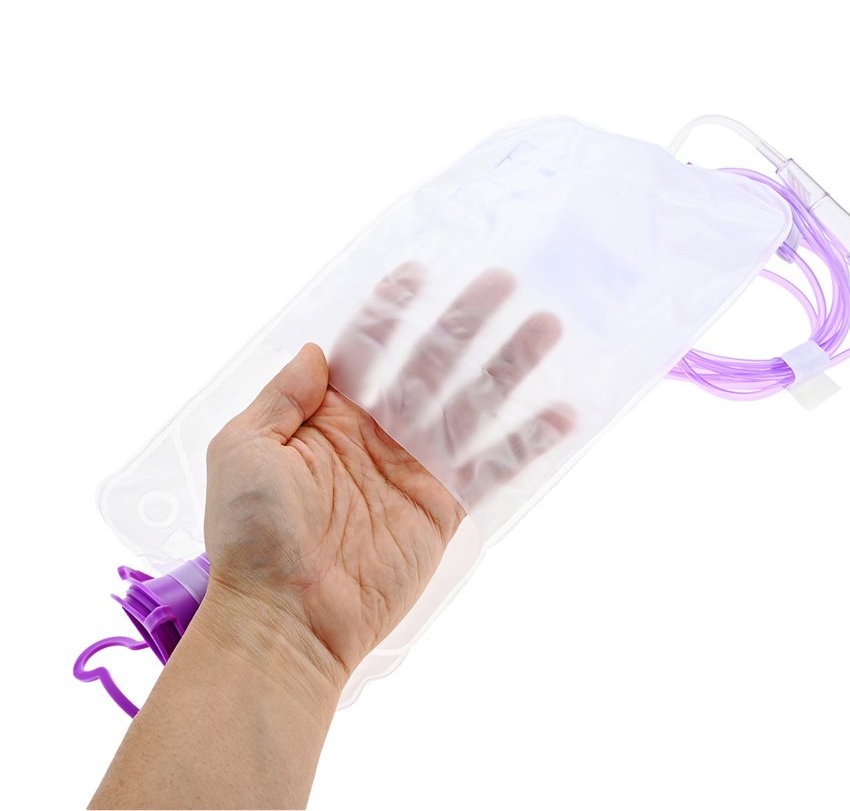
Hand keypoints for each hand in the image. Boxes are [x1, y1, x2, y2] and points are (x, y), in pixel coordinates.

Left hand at [203, 264, 573, 684]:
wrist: (285, 619)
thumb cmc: (252, 535)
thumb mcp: (244, 449)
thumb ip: (283, 396)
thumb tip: (317, 351)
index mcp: (328, 414)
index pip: (369, 348)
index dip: (394, 311)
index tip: (421, 273)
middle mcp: (377, 432)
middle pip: (431, 363)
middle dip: (464, 322)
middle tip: (501, 282)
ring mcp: (414, 467)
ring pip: (471, 403)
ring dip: (508, 365)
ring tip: (545, 327)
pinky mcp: (443, 506)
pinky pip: (492, 465)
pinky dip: (527, 441)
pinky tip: (562, 413)